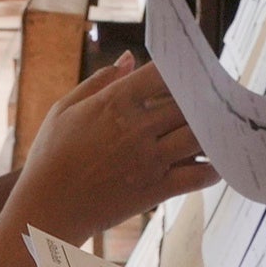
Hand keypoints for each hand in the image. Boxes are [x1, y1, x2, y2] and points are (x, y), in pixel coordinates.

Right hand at [13, 55, 210, 237]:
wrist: (47, 208)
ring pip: (199, 137)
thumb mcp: (65, 109)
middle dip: (203, 99)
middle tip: (213, 98)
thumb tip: (130, 58)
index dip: (180, 69)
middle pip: (188, 104)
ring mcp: (149, 160)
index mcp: (114, 103)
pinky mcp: (156, 189)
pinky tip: (215, 162)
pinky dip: (215, 168)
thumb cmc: (51, 156)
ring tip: (218, 127)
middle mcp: (136, 128)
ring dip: (213, 131)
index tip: (187, 71)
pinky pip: (199, 176)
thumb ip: (101, 80)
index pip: (162, 74)